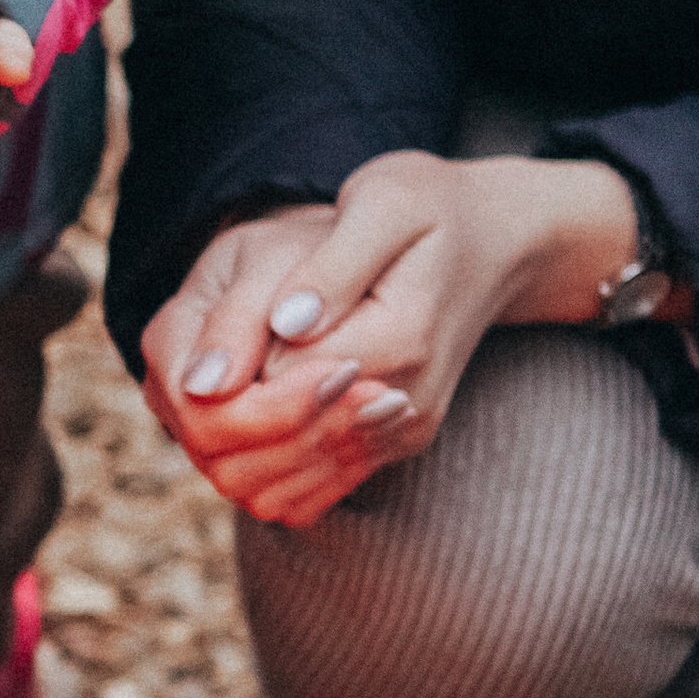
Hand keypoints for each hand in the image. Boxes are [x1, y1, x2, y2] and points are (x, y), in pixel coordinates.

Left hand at [142, 156, 642, 526]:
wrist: (492, 242)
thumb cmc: (426, 207)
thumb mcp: (382, 203)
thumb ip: (327, 269)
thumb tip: (282, 327)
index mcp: (397, 338)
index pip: (270, 389)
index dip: (223, 367)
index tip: (220, 324)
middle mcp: (401, 404)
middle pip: (264, 452)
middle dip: (211, 415)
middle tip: (206, 357)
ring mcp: (394, 436)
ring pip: (272, 489)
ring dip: (223, 447)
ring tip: (225, 380)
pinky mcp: (386, 450)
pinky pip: (299, 495)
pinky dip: (254, 465)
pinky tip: (249, 407)